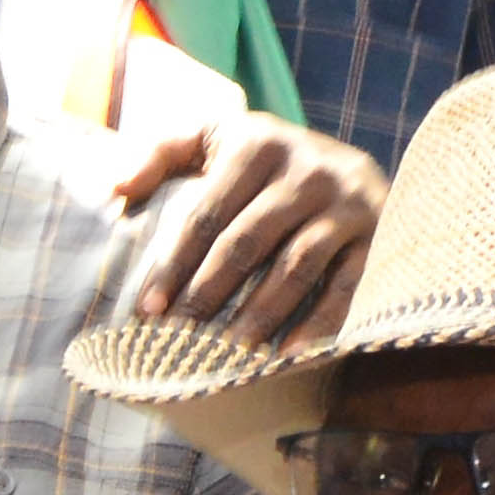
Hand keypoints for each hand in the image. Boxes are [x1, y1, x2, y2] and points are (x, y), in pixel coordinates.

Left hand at [103, 111, 385, 350]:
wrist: (347, 164)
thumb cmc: (261, 163)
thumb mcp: (214, 139)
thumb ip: (162, 153)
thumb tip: (116, 187)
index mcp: (260, 143)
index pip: (207, 213)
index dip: (174, 264)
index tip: (149, 310)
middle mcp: (308, 167)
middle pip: (247, 241)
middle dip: (209, 294)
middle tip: (181, 338)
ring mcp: (347, 201)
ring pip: (295, 266)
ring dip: (259, 314)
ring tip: (229, 354)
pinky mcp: (378, 232)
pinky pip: (347, 285)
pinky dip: (319, 323)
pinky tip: (288, 355)